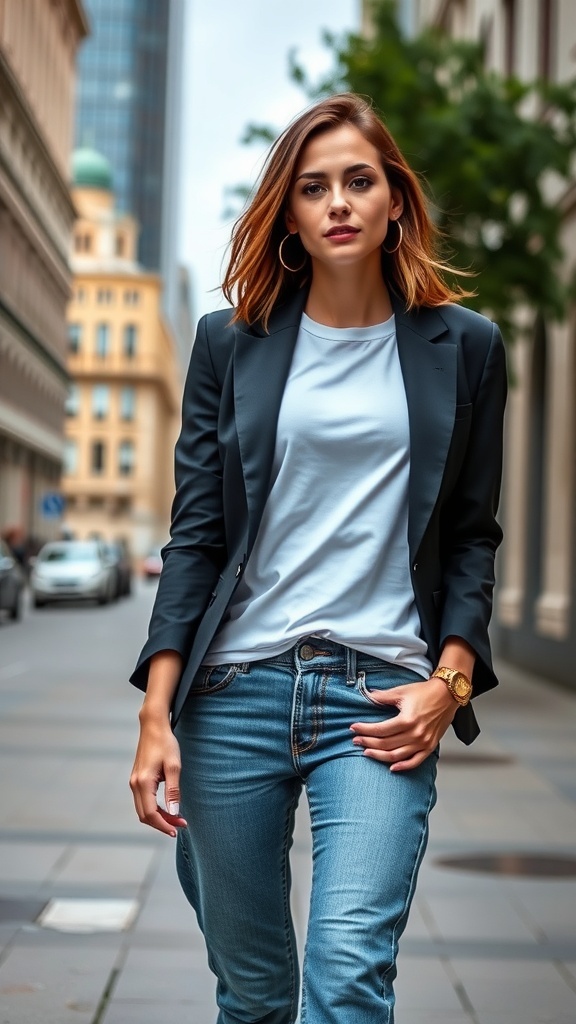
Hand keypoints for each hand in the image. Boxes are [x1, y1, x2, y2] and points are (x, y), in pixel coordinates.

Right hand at [129, 715, 187, 836]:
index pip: (151, 814)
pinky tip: (167, 808)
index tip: (178, 828)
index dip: (164, 824)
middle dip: (162, 823)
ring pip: (142, 809)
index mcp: (143, 782)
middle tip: (181, 824)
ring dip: (158, 817)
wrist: (153, 726)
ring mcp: (134, 782)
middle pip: (145, 815)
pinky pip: (142, 801)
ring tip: (176, 818)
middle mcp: (135, 784)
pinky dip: (154, 809)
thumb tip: (174, 812)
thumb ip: (173, 791)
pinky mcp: (136, 779)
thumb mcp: (174, 766)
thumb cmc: (165, 743)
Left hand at [350, 676, 457, 771]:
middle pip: (385, 744)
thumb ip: (383, 696)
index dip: (365, 730)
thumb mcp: (402, 691)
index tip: (354, 728)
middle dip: (368, 743)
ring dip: (379, 755)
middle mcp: (415, 733)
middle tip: (356, 740)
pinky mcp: (430, 746)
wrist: (448, 694)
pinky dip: (403, 766)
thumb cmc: (425, 692)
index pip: (380, 730)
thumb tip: (367, 696)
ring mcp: (423, 742)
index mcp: (407, 719)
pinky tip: (391, 767)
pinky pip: (415, 761)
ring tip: (367, 752)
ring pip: (397, 756)